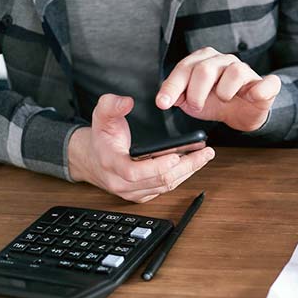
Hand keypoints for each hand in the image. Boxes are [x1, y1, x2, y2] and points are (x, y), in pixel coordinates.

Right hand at [68, 93, 215, 202]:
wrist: (92, 159)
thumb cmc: (101, 138)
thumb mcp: (100, 115)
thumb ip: (111, 105)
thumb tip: (127, 102)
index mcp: (112, 165)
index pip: (135, 172)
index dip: (157, 166)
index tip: (176, 155)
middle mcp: (122, 183)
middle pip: (159, 181)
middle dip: (186, 167)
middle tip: (204, 153)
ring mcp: (133, 192)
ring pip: (166, 186)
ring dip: (188, 171)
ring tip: (204, 156)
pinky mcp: (142, 195)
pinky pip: (165, 189)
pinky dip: (181, 176)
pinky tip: (193, 163)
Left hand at [156, 47, 280, 131]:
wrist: (242, 113)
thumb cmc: (217, 102)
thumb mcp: (192, 101)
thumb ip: (178, 96)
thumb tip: (166, 98)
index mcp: (205, 60)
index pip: (185, 68)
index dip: (172, 86)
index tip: (163, 103)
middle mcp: (225, 60)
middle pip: (205, 69)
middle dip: (196, 93)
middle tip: (197, 106)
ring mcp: (246, 71)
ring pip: (234, 72)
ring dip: (224, 92)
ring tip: (223, 100)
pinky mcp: (266, 85)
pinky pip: (267, 83)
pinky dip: (259, 90)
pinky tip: (250, 96)